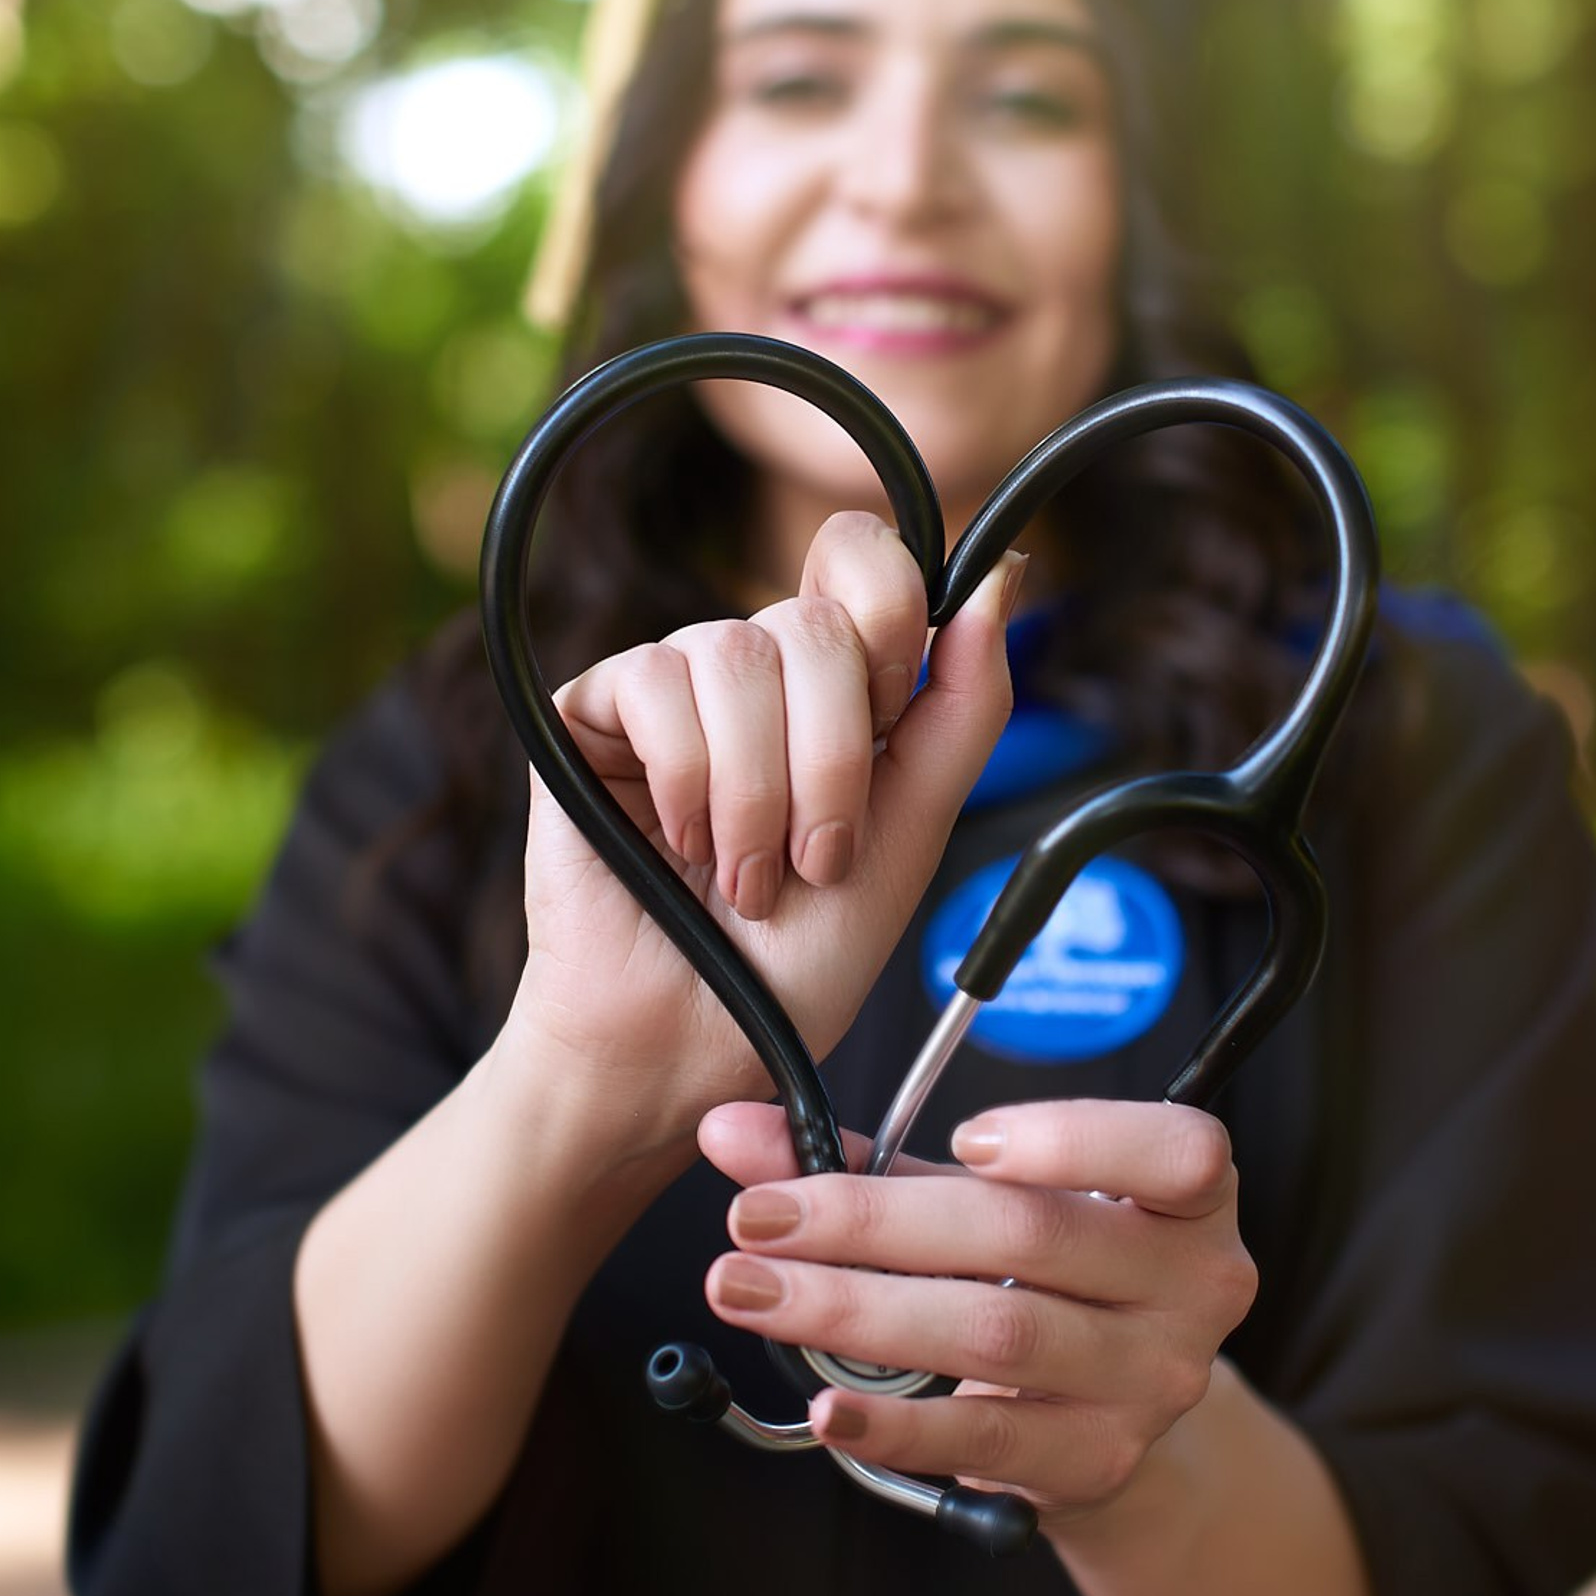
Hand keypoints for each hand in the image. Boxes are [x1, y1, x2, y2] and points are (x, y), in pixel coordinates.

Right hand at [506, 512, 1024, 1145]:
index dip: (892, 619)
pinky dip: (687, 780)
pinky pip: (652, 681)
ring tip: (746, 874)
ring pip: (733, 650)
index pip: (867, 557)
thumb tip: (1002, 572)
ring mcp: (674, 684)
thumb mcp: (915, 829)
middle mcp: (757, 669)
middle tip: (815, 857)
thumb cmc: (803, 957)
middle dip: (831, 761)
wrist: (699, 1039)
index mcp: (838, 685)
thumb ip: (964, 705)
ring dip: (758, 790)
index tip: (889, 719)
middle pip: (816, 620)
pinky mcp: (594, 710)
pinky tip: (681, 843)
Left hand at [697, 1096, 1258, 1527]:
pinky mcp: (1098, 1460)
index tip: (964, 1136)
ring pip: (997, 1335)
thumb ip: (868, 1156)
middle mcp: (1192, 1285)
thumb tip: (731, 1132)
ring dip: (857, 1311)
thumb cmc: (1044, 1267)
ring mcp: (1153, 1381)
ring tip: (754, 1292)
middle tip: (758, 1216)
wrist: (1112, 1403)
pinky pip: (986, 1441)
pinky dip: (897, 1422)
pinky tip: (825, 1401)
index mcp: (1187, 1194)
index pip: (1176, 1151)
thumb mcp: (981, 1194)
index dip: (1073, 1138)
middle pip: (1031, 1236)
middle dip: (875, 1223)